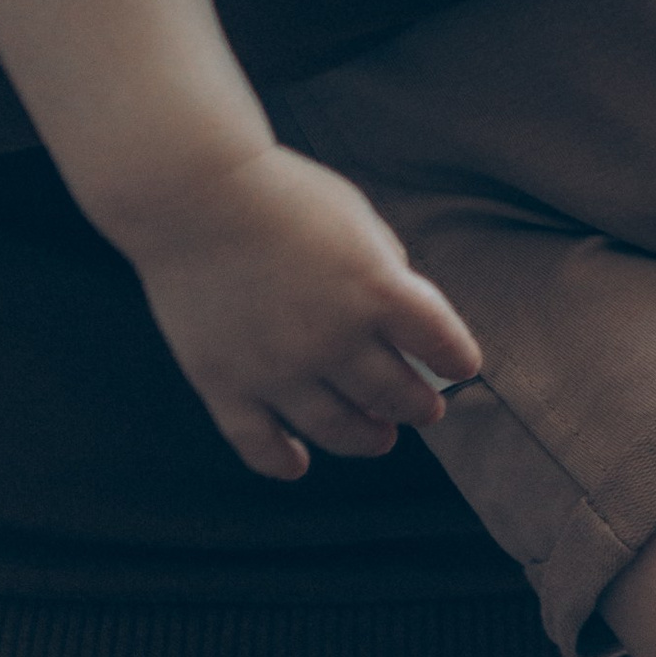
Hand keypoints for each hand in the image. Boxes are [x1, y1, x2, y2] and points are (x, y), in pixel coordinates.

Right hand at [117, 145, 482, 480]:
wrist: (193, 193)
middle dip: (418, 406)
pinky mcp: (226, 384)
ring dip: (368, 439)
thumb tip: (404, 316)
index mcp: (377, 290)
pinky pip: (259, 444)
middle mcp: (334, 339)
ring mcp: (278, 369)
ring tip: (381, 438)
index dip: (457, 360)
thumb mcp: (357, 219)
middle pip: (395, 394)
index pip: (441, 343)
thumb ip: (387, 268)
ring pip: (338, 428)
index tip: (462, 368)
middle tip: (426, 410)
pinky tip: (298, 463)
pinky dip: (282, 461)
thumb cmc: (282, 195)